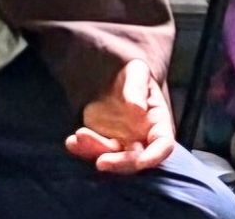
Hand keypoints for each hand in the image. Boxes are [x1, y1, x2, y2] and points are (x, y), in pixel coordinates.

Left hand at [65, 59, 175, 173]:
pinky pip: (94, 149)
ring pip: (113, 156)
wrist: (110, 75)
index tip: (141, 163)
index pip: (163, 145)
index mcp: (158, 123)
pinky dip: (83, 149)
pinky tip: (71, 142)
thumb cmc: (130, 73)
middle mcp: (142, 137)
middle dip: (120, 163)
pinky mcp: (102, 139)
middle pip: (136, 158)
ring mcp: (122, 141)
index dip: (154, 156)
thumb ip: (137, 88)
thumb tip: (137, 108)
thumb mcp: (136, 71)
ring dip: (96, 153)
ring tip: (78, 139)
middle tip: (101, 162)